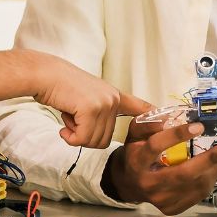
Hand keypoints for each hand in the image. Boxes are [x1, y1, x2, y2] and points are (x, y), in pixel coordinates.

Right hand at [32, 55, 151, 148]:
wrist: (47, 75)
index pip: (140, 107)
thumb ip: (98, 114)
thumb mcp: (87, 99)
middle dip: (85, 136)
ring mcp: (104, 104)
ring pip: (93, 141)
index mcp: (114, 96)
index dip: (153, 118)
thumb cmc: (62, 89)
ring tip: (70, 115)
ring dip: (76, 135)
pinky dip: (69, 137)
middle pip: (104, 140)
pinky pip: (81, 138)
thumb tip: (98, 138)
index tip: (169, 122)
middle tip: (73, 120)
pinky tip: (63, 126)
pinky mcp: (92, 109)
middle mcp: (113, 99)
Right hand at [103, 120, 216, 213]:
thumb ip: (151, 123)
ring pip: (195, 185)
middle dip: (209, 159)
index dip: (177, 135)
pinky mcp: (171, 208)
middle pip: (183, 173)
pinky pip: (198, 194)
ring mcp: (160, 199)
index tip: (199, 126)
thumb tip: (173, 116)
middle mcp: (148, 183)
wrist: (129, 183)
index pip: (156, 146)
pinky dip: (211, 179)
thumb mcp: (136, 133)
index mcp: (137, 161)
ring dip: (215, 168)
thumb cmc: (136, 153)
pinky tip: (216, 167)